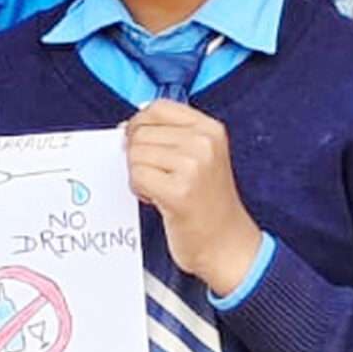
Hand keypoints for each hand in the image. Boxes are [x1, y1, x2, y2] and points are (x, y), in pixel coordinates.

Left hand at [127, 102, 263, 296]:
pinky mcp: (179, 191)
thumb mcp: (199, 156)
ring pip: (134, 154)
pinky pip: (136, 176)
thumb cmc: (206, 201)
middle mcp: (204, 143)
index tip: (142, 144)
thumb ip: (167, 135)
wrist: (227, 243)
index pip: (156, 107)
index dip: (139, 125)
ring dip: (138, 175)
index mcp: (210, 129)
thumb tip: (124, 126)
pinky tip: (158, 200)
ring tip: (161, 189)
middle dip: (138, 156)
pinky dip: (139, 189)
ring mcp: (193, 166)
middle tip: (158, 177)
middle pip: (140, 132)